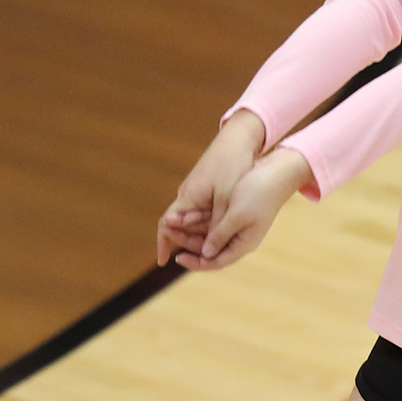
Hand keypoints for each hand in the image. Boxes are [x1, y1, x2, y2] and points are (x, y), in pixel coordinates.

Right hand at [156, 110, 265, 266]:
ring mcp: (197, 188)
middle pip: (180, 225)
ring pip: (194, 218)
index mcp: (188, 197)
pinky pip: (203, 208)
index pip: (166, 225)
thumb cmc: (233, 166)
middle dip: (186, 243)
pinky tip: (220, 228)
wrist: (239, 138)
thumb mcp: (227, 199)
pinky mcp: (208, 184)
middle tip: (198, 260)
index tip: (162, 262)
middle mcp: (188, 193)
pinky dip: (208, 221)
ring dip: (199, 233)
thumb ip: (216, 225)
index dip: (163, 244)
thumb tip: (208, 251)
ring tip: (211, 248)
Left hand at [177, 148, 311, 271]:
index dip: (196, 262)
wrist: (278, 171)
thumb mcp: (236, 215)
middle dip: (188, 241)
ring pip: (210, 233)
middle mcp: (241, 238)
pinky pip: (214, 221)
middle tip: (168, 232)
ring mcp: (239, 226)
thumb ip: (220, 235)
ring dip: (191, 228)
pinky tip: (186, 214)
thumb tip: (206, 254)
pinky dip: (200, 219)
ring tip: (172, 221)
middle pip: (210, 248)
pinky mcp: (237, 213)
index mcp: (243, 243)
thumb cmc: (259, 192)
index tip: (177, 257)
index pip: (216, 262)